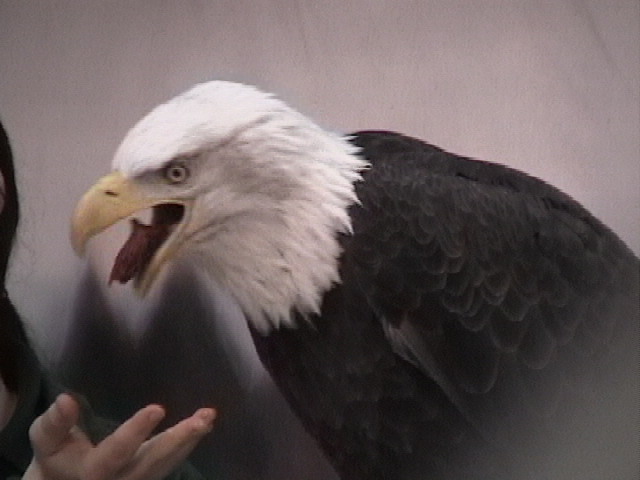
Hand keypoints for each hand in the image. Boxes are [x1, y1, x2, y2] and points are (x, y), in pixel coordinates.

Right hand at [23, 393, 214, 479]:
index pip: (117, 452)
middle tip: (203, 419)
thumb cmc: (56, 458)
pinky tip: (206, 425)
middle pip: (153, 462)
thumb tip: (66, 399)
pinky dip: (189, 444)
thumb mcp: (46, 441)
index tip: (158, 408)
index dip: (136, 431)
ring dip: (191, 440)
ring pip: (168, 464)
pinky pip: (172, 463)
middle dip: (179, 440)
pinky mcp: (149, 478)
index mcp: (94, 471)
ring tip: (209, 417)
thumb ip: (55, 423)